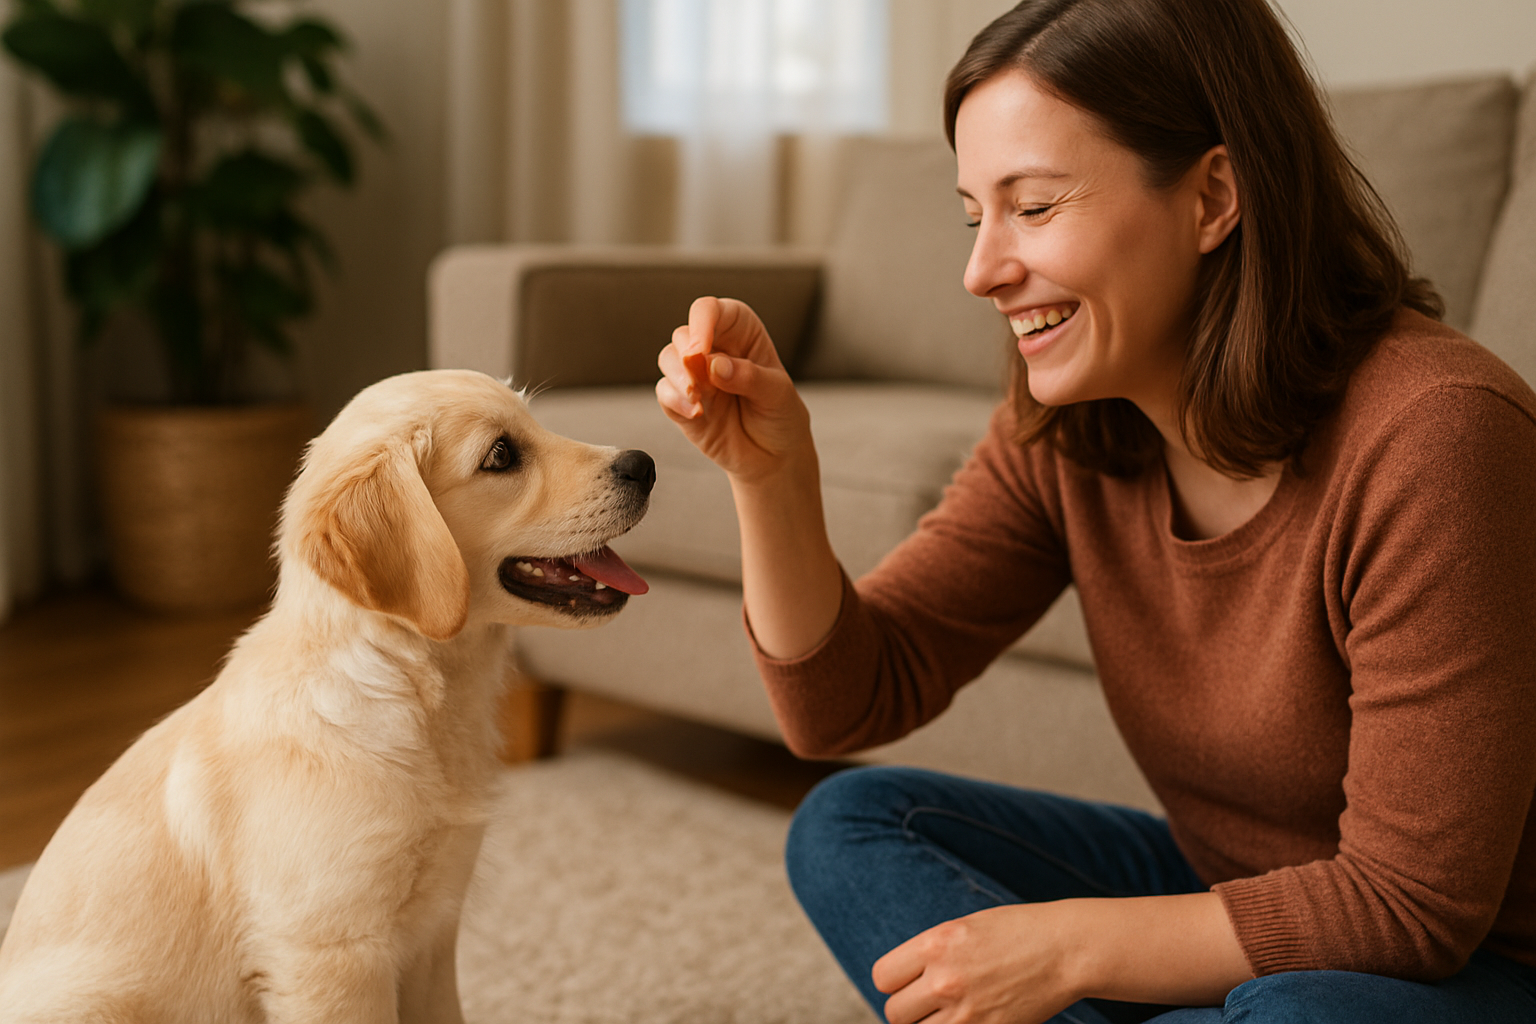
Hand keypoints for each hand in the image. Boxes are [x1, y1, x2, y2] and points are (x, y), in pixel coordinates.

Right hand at [655, 296, 812, 482]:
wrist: (774, 458)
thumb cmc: (780, 416)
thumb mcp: (777, 394)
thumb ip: (749, 377)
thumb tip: (715, 365)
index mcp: (741, 334)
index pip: (713, 311)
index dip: (702, 322)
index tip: (700, 349)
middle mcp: (714, 350)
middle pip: (683, 334)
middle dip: (686, 355)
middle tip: (698, 380)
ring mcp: (696, 377)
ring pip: (668, 359)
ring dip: (678, 377)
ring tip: (697, 399)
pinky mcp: (682, 403)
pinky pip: (665, 393)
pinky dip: (674, 401)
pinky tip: (696, 414)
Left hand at [872, 904, 1083, 1023]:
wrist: (1066, 950)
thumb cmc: (1016, 932)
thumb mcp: (962, 929)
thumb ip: (928, 953)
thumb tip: (900, 981)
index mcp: (935, 944)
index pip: (882, 978)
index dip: (894, 981)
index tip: (909, 980)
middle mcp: (944, 980)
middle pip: (894, 1012)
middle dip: (910, 1008)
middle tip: (931, 1000)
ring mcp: (966, 1012)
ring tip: (951, 1011)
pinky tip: (969, 1018)